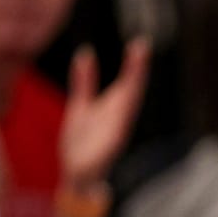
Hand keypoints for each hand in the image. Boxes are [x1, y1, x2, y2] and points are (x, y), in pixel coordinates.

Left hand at [59, 40, 149, 191]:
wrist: (76, 174)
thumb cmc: (83, 140)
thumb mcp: (80, 105)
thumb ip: (84, 81)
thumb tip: (86, 53)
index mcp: (113, 109)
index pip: (127, 83)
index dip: (134, 64)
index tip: (140, 43)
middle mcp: (118, 119)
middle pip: (131, 91)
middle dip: (136, 70)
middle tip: (141, 47)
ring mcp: (115, 134)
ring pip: (127, 108)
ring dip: (132, 88)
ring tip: (136, 65)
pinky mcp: (106, 149)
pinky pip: (115, 132)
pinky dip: (119, 117)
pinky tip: (122, 95)